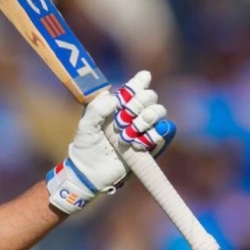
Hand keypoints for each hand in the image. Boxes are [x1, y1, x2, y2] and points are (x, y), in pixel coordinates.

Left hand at [46, 71, 175, 214]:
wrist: (90, 172)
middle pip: (150, 97)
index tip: (143, 77)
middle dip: (140, 102)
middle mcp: (132, 114)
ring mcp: (142, 129)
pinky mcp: (150, 144)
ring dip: (146, 118)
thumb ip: (96, 109)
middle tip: (126, 114)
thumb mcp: (85, 126)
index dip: (140, 81)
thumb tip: (115, 98)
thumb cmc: (85, 146)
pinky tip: (138, 143)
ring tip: (129, 131)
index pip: (132, 88)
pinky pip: (164, 132)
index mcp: (116, 105)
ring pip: (159, 112)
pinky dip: (154, 134)